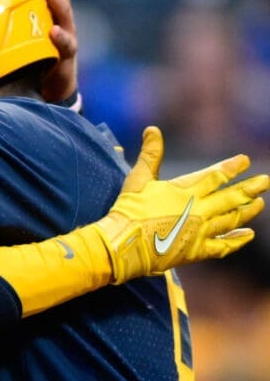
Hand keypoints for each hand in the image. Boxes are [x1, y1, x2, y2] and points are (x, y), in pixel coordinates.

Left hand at [21, 0, 77, 102]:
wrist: (50, 88)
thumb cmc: (32, 56)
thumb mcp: (18, 33)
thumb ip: (4, 17)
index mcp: (48, 9)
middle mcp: (60, 18)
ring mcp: (66, 35)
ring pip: (63, 12)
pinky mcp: (67, 56)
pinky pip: (66, 45)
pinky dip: (60, 37)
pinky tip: (53, 30)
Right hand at [93, 127, 266, 282]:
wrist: (124, 243)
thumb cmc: (129, 209)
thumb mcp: (138, 178)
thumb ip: (150, 154)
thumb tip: (153, 129)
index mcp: (185, 191)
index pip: (216, 176)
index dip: (232, 167)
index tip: (245, 161)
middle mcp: (198, 210)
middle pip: (231, 197)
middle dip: (250, 188)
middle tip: (265, 181)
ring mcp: (200, 231)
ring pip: (232, 219)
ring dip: (247, 210)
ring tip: (259, 203)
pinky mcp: (196, 251)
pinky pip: (223, 246)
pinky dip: (237, 240)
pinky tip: (248, 235)